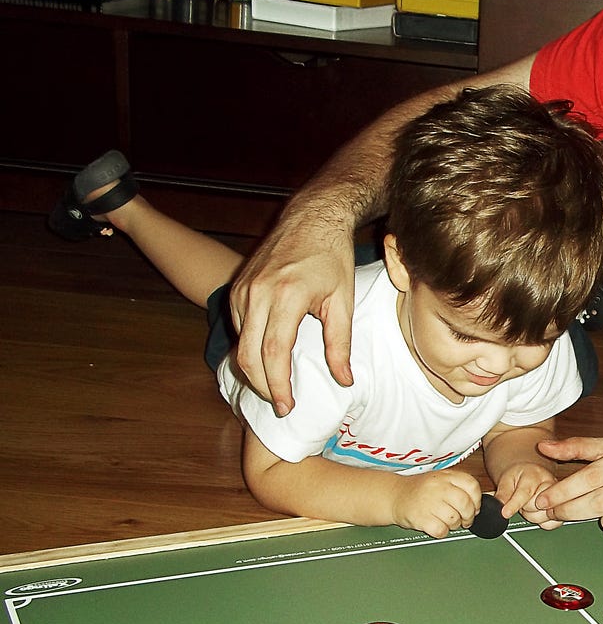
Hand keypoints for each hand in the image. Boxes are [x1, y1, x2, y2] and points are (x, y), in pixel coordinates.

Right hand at [228, 212, 356, 416]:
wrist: (311, 217)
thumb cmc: (332, 257)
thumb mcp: (343, 300)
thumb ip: (341, 344)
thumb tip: (344, 381)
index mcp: (286, 295)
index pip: (273, 353)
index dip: (278, 385)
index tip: (288, 406)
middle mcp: (257, 292)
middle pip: (247, 355)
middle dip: (262, 386)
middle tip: (282, 405)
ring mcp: (243, 288)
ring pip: (239, 343)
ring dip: (254, 371)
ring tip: (276, 388)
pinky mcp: (238, 287)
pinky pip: (237, 328)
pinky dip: (249, 349)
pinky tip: (268, 361)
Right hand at [390, 469, 483, 538]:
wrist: (394, 495)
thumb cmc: (420, 491)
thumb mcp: (441, 480)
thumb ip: (460, 487)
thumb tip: (481, 501)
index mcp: (446, 476)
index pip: (471, 485)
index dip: (477, 500)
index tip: (474, 507)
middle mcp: (438, 486)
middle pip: (465, 503)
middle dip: (468, 516)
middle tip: (465, 520)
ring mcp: (428, 501)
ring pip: (454, 518)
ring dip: (454, 525)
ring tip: (447, 521)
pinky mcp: (420, 517)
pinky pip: (441, 530)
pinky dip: (442, 532)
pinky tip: (436, 526)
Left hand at [493, 463, 560, 528]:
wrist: (531, 472)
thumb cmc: (519, 476)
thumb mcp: (506, 480)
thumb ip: (503, 493)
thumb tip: (497, 507)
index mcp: (534, 475)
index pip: (524, 493)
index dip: (514, 505)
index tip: (505, 513)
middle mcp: (550, 484)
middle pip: (536, 508)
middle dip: (525, 509)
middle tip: (522, 502)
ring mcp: (559, 496)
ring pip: (545, 517)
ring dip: (535, 516)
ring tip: (531, 506)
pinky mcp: (562, 506)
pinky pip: (554, 523)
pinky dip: (545, 522)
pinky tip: (540, 513)